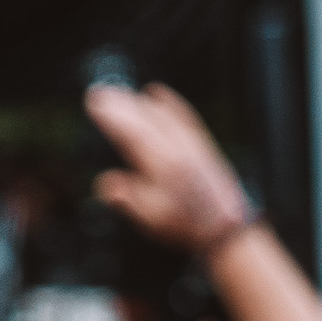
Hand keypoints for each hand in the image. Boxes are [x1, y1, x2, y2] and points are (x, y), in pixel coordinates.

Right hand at [87, 81, 257, 253]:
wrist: (226, 228)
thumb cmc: (187, 225)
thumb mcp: (150, 218)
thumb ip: (126, 197)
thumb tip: (104, 183)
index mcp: (164, 167)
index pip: (133, 135)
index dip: (112, 118)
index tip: (95, 105)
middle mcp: (179, 150)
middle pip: (146, 119)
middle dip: (120, 104)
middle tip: (99, 93)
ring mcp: (192, 145)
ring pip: (162, 114)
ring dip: (138, 101)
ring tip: (118, 92)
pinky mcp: (201, 145)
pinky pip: (183, 116)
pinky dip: (169, 102)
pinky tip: (156, 92)